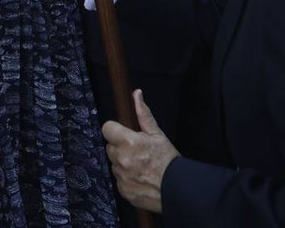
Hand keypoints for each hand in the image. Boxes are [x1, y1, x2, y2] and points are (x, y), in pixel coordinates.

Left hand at [102, 89, 177, 212]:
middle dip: (120, 147)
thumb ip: (143, 114)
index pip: (107, 128)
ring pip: (114, 164)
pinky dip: (126, 178)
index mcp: (127, 142)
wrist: (177, 189)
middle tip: (137, 151)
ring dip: (122, 163)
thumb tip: (136, 93)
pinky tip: (140, 178)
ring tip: (140, 165)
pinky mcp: (122, 190)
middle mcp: (120, 159)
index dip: (115, 130)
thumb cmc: (168, 159)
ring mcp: (120, 176)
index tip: (124, 134)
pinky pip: (119, 180)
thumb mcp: (157, 134)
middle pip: (110, 147)